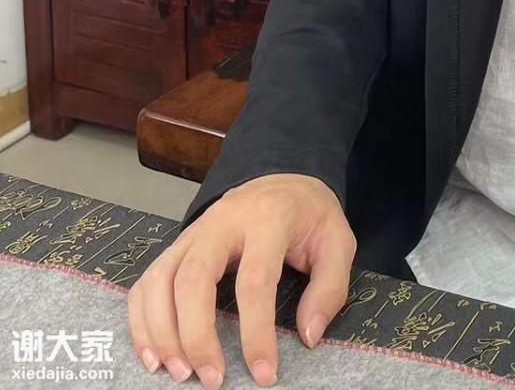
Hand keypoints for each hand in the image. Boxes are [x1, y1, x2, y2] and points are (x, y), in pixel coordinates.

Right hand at [127, 172, 355, 387]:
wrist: (285, 178)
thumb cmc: (310, 216)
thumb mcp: (338, 241)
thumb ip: (329, 288)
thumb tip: (307, 336)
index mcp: (269, 218)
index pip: (255, 280)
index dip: (256, 332)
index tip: (264, 374)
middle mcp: (223, 220)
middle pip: (194, 277)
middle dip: (196, 334)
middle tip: (211, 379)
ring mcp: (195, 231)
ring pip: (161, 278)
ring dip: (162, 331)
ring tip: (178, 373)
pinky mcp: (178, 243)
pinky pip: (147, 281)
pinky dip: (142, 320)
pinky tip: (154, 354)